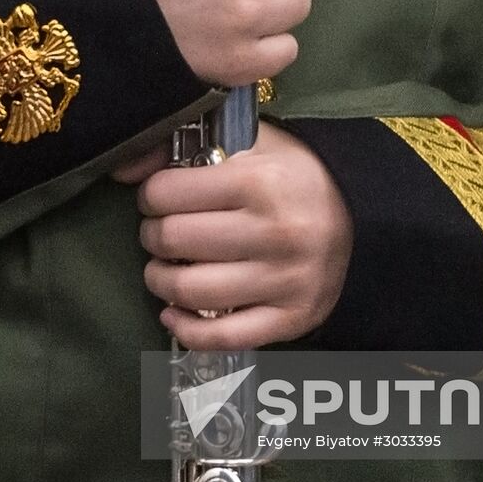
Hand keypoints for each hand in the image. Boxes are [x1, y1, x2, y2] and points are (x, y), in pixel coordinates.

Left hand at [136, 122, 352, 348]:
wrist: (360, 216)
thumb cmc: (289, 175)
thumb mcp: (244, 144)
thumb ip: (179, 146)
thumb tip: (122, 169)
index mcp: (260, 181)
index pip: (167, 193)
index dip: (151, 195)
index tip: (159, 198)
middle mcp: (274, 232)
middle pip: (172, 241)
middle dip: (153, 236)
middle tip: (161, 233)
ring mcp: (285, 280)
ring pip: (189, 291)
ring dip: (161, 281)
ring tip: (165, 268)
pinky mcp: (291, 318)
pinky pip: (221, 337)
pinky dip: (185, 328)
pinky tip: (173, 313)